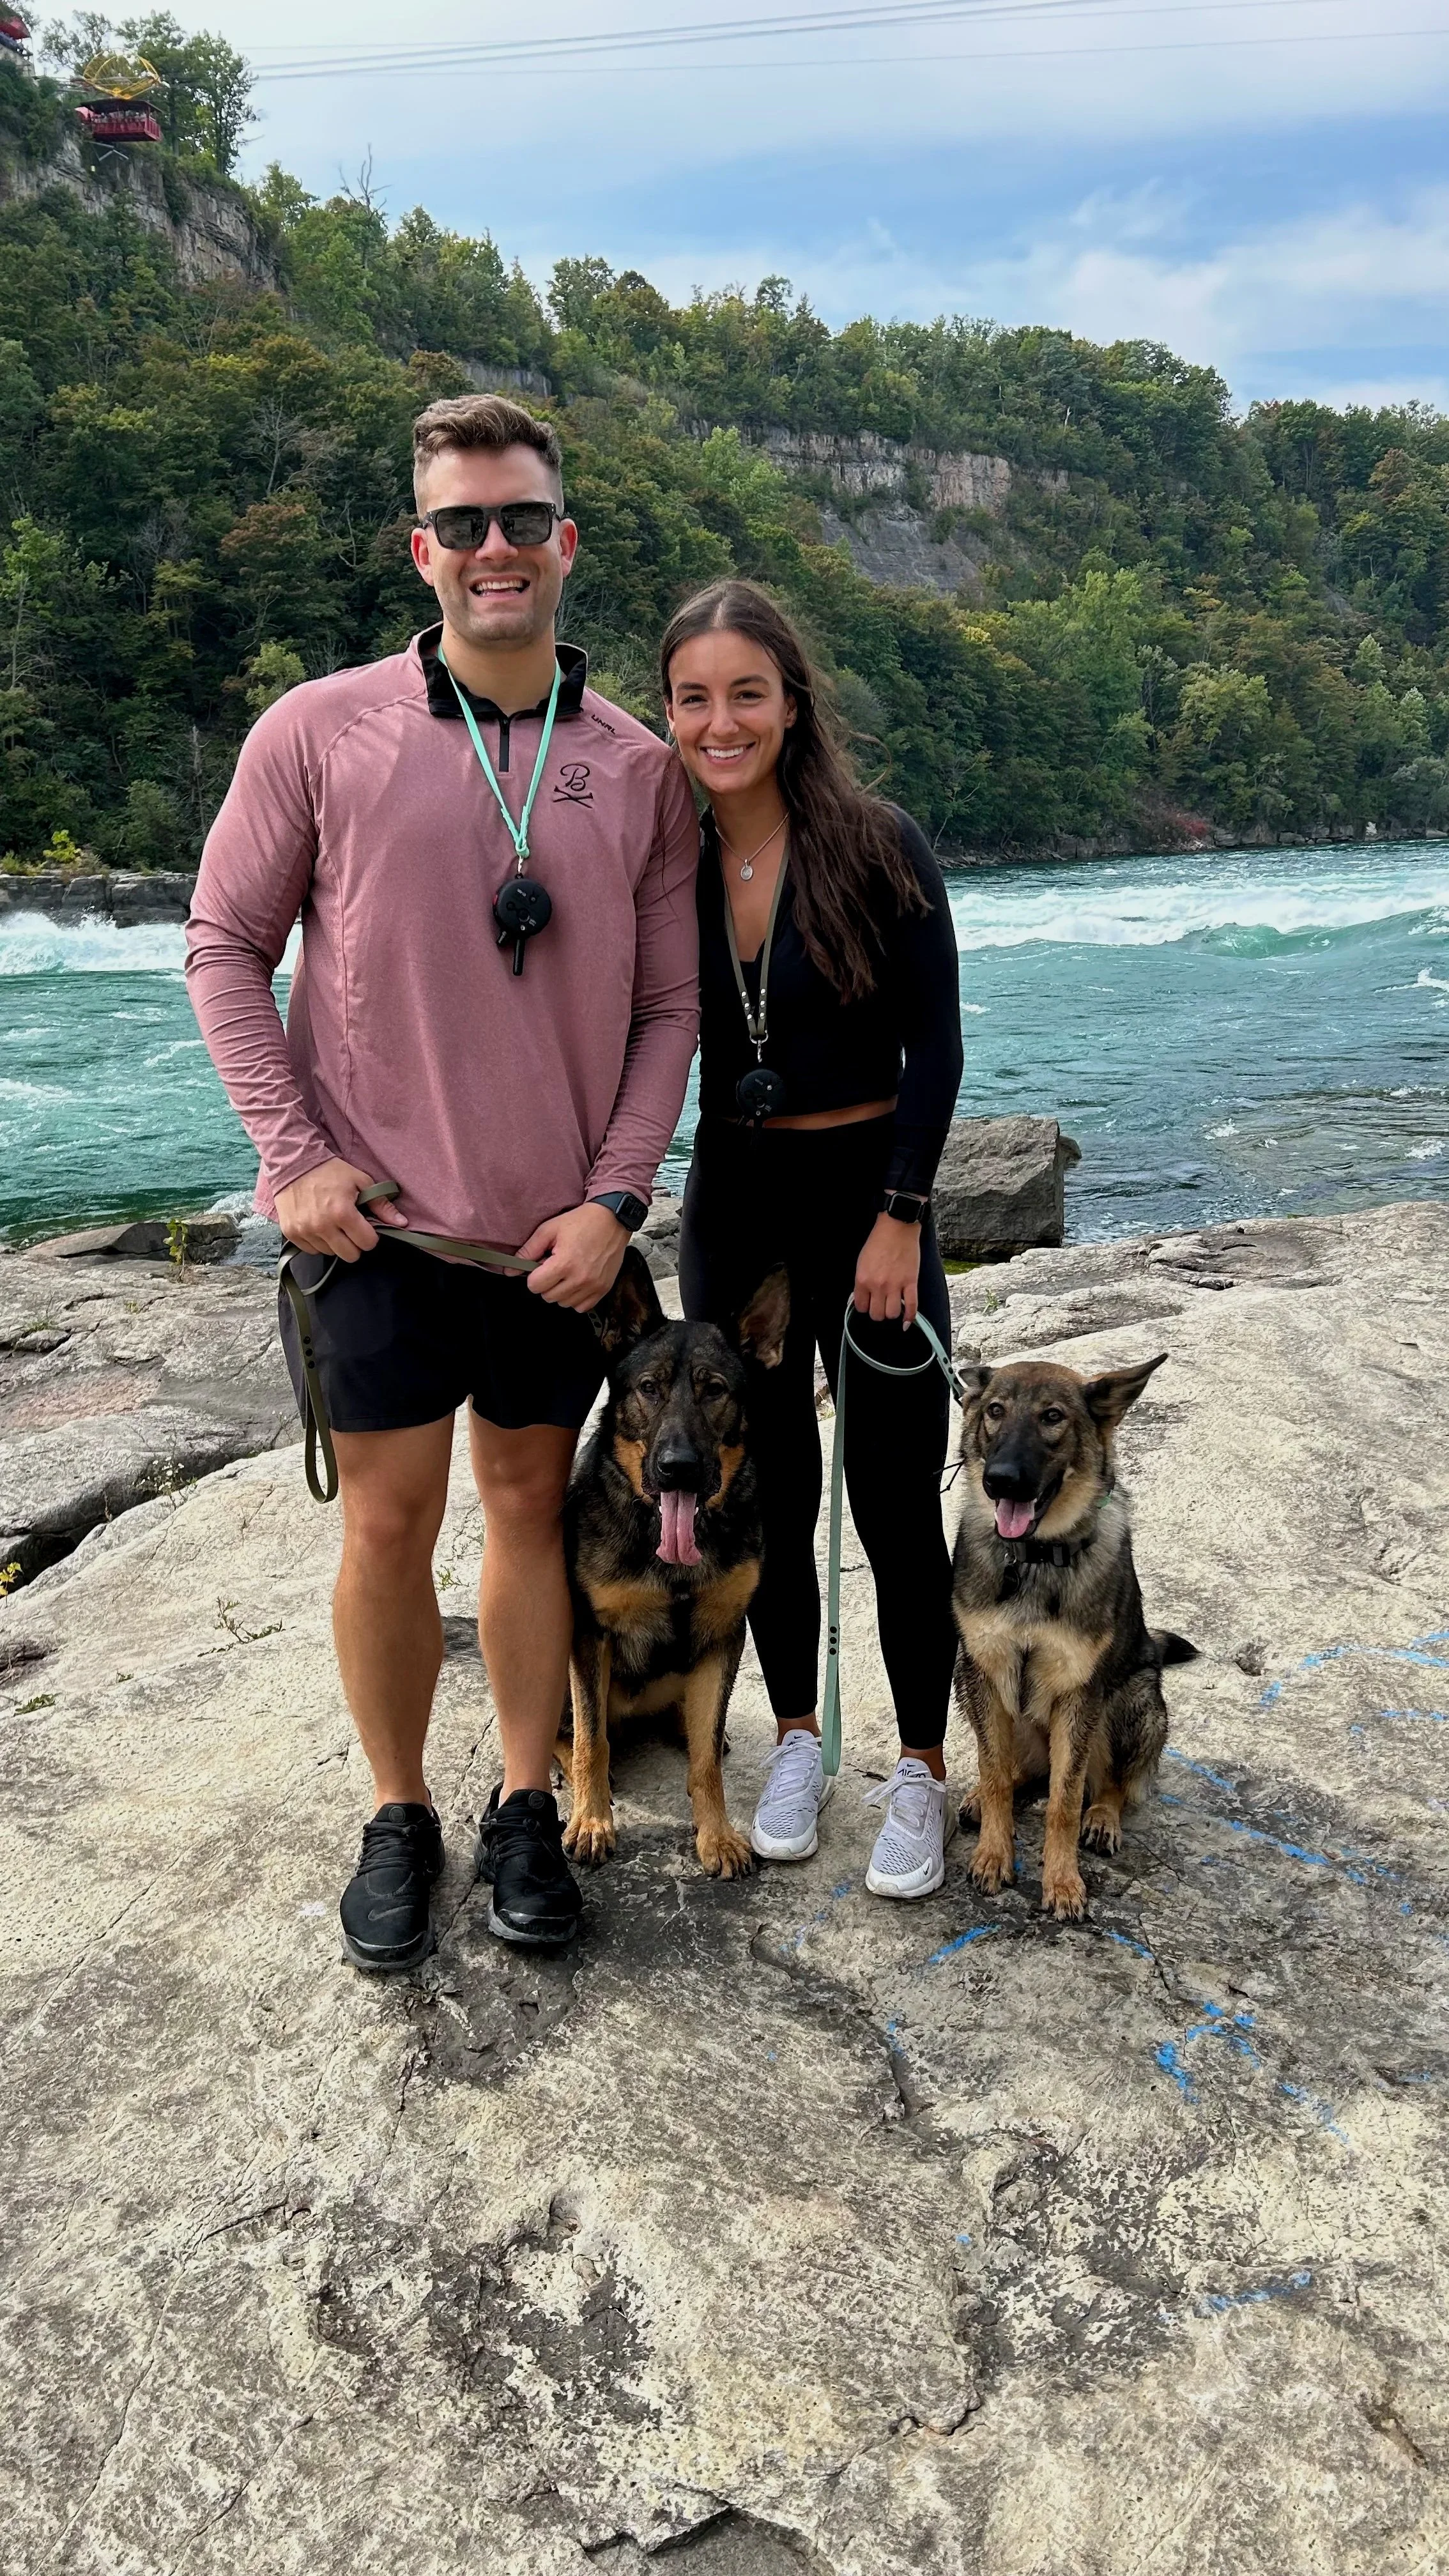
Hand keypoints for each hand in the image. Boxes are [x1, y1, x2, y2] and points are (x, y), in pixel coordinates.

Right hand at [273, 1158, 400, 1260]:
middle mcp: (322, 1226)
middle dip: (354, 1243)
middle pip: (350, 1255)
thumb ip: (381, 1204)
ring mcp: (305, 1231)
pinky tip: (318, 1225)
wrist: (292, 1164)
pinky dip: (317, 1242)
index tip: (365, 1226)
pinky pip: (311, 1250)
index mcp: (342, 1213)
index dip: (370, 1236)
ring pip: (330, 1253)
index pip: (367, 1243)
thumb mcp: (360, 1181)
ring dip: (335, 1243)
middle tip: (350, 1228)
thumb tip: (401, 1223)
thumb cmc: (329, 1171)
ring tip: (331, 1223)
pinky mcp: (291, 1233)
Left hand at [519, 1201, 629, 1310]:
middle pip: (548, 1296)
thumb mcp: (549, 1229)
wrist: (612, 1220)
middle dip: (547, 1283)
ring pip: (564, 1303)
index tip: (540, 1267)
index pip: (535, 1286)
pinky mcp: (603, 1289)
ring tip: (568, 1272)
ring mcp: (593, 1285)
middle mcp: (580, 1278)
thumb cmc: (581, 1222)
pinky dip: (576, 1297)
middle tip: (555, 1266)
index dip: (533, 1276)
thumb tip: (510, 1270)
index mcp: (564, 1263)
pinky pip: (581, 1307)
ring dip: (561, 1291)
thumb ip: (528, 1250)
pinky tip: (577, 1281)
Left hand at [853, 1212, 921, 1326]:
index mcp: (863, 1280)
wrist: (897, 1228)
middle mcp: (878, 1286)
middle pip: (876, 1314)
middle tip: (881, 1305)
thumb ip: (861, 1282)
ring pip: (892, 1314)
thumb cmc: (878, 1242)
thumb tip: (863, 1298)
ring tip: (892, 1306)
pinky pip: (911, 1306)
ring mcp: (895, 1285)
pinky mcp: (911, 1283)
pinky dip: (910, 1317)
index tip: (869, 1303)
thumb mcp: (861, 1262)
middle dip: (878, 1312)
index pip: (861, 1307)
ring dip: (892, 1313)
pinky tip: (907, 1321)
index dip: (865, 1307)